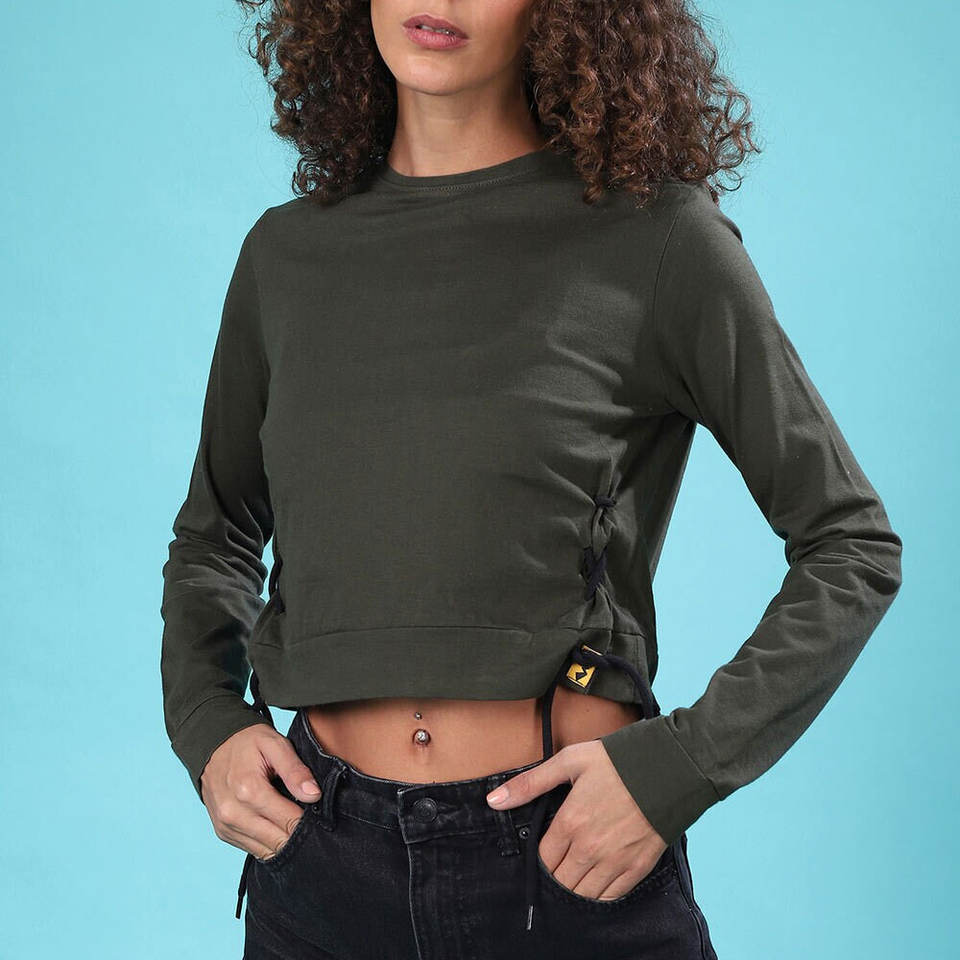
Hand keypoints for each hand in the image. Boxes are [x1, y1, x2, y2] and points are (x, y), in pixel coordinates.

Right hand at [200, 724, 322, 860]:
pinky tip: (278, 828)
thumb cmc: (248, 742)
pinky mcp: (223, 832)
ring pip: (267, 851)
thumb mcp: (275, 744)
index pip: (290, 821)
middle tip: (311, 820)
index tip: (319, 813)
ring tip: (294, 822)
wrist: (213, 744)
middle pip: (279, 841)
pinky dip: (269, 843)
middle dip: (299, 834)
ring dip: (284, 842)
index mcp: (249, 790)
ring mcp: (226, 825)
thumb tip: (314, 795)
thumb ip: (295, 770)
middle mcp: (233, 813)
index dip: (309, 820)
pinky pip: (253, 850)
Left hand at [486, 738, 666, 900]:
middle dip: (556, 875)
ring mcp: (614, 861)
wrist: (667, 768)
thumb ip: (530, 783)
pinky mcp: (637, 867)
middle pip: (560, 881)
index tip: (548, 848)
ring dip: (575, 887)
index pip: (543, 859)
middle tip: (561, 861)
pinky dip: (599, 895)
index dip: (541, 857)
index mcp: (570, 822)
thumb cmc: (616, 761)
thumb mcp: (568, 762)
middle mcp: (589, 848)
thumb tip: (493, 801)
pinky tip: (596, 882)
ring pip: (582, 894)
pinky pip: (610, 897)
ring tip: (577, 872)